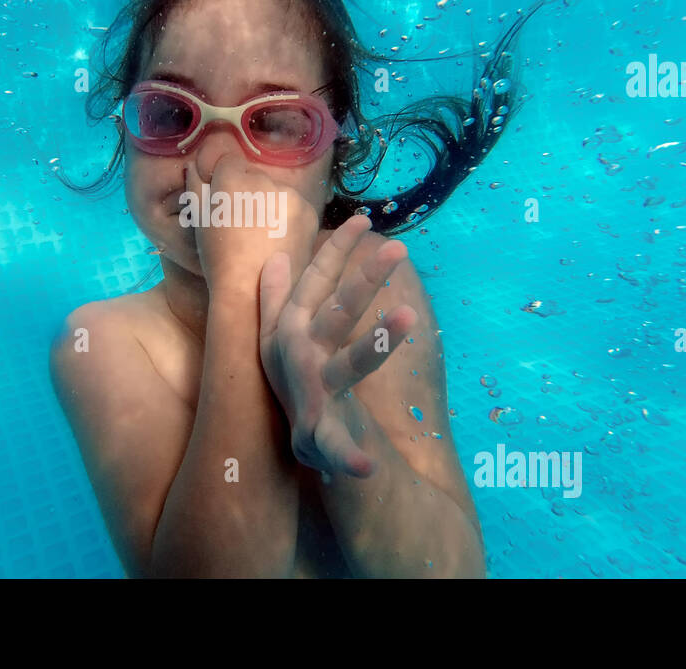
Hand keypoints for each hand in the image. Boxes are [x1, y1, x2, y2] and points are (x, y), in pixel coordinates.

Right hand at [185, 154, 318, 294]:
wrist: (252, 292)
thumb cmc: (218, 258)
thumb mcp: (200, 222)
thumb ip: (196, 188)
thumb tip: (194, 167)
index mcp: (232, 179)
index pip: (229, 162)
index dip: (224, 182)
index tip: (225, 204)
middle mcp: (264, 180)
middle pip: (254, 174)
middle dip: (248, 191)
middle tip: (243, 223)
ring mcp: (290, 195)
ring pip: (276, 190)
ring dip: (269, 203)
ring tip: (261, 234)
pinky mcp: (309, 212)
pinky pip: (294, 205)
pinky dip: (287, 217)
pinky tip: (278, 238)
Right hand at [258, 215, 417, 477]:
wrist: (283, 439)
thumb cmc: (289, 378)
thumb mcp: (277, 336)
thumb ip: (278, 297)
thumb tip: (279, 256)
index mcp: (291, 327)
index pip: (317, 281)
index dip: (337, 250)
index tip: (364, 219)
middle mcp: (299, 353)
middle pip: (336, 311)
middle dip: (363, 280)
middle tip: (396, 249)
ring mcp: (311, 390)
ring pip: (348, 364)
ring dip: (377, 342)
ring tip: (408, 314)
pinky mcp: (320, 432)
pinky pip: (336, 446)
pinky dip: (348, 458)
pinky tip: (367, 465)